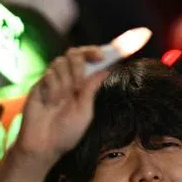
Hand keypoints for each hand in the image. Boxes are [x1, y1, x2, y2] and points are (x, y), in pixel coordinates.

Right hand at [0, 46, 108, 181]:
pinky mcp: (40, 84)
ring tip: (67, 96)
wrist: (43, 146)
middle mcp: (70, 79)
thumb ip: (92, 89)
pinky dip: (55, 86)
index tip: (141, 36)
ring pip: (64, 61)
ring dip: (70, 75)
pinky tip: (53, 102)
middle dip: (88, 54)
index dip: (116, 48)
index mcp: (85, 84)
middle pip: (78, 52)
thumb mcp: (86, 112)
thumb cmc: (66, 133)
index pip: (99, 62)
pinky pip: (50, 73)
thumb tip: (106, 69)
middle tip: (96, 62)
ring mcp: (54, 80)